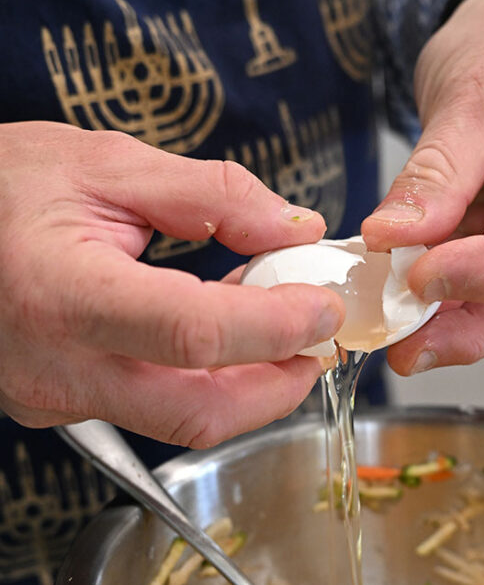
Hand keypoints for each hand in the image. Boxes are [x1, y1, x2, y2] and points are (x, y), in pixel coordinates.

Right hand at [0, 122, 343, 445]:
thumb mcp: (102, 165)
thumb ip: (209, 194)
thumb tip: (292, 227)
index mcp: (66, 297)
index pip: (196, 335)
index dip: (276, 327)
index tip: (324, 307)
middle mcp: (59, 369)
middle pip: (201, 413)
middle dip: (279, 384)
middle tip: (317, 339)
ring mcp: (58, 399)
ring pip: (181, 420)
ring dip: (247, 382)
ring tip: (272, 321)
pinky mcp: (63, 407)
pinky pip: (152, 408)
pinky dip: (203, 379)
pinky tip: (219, 332)